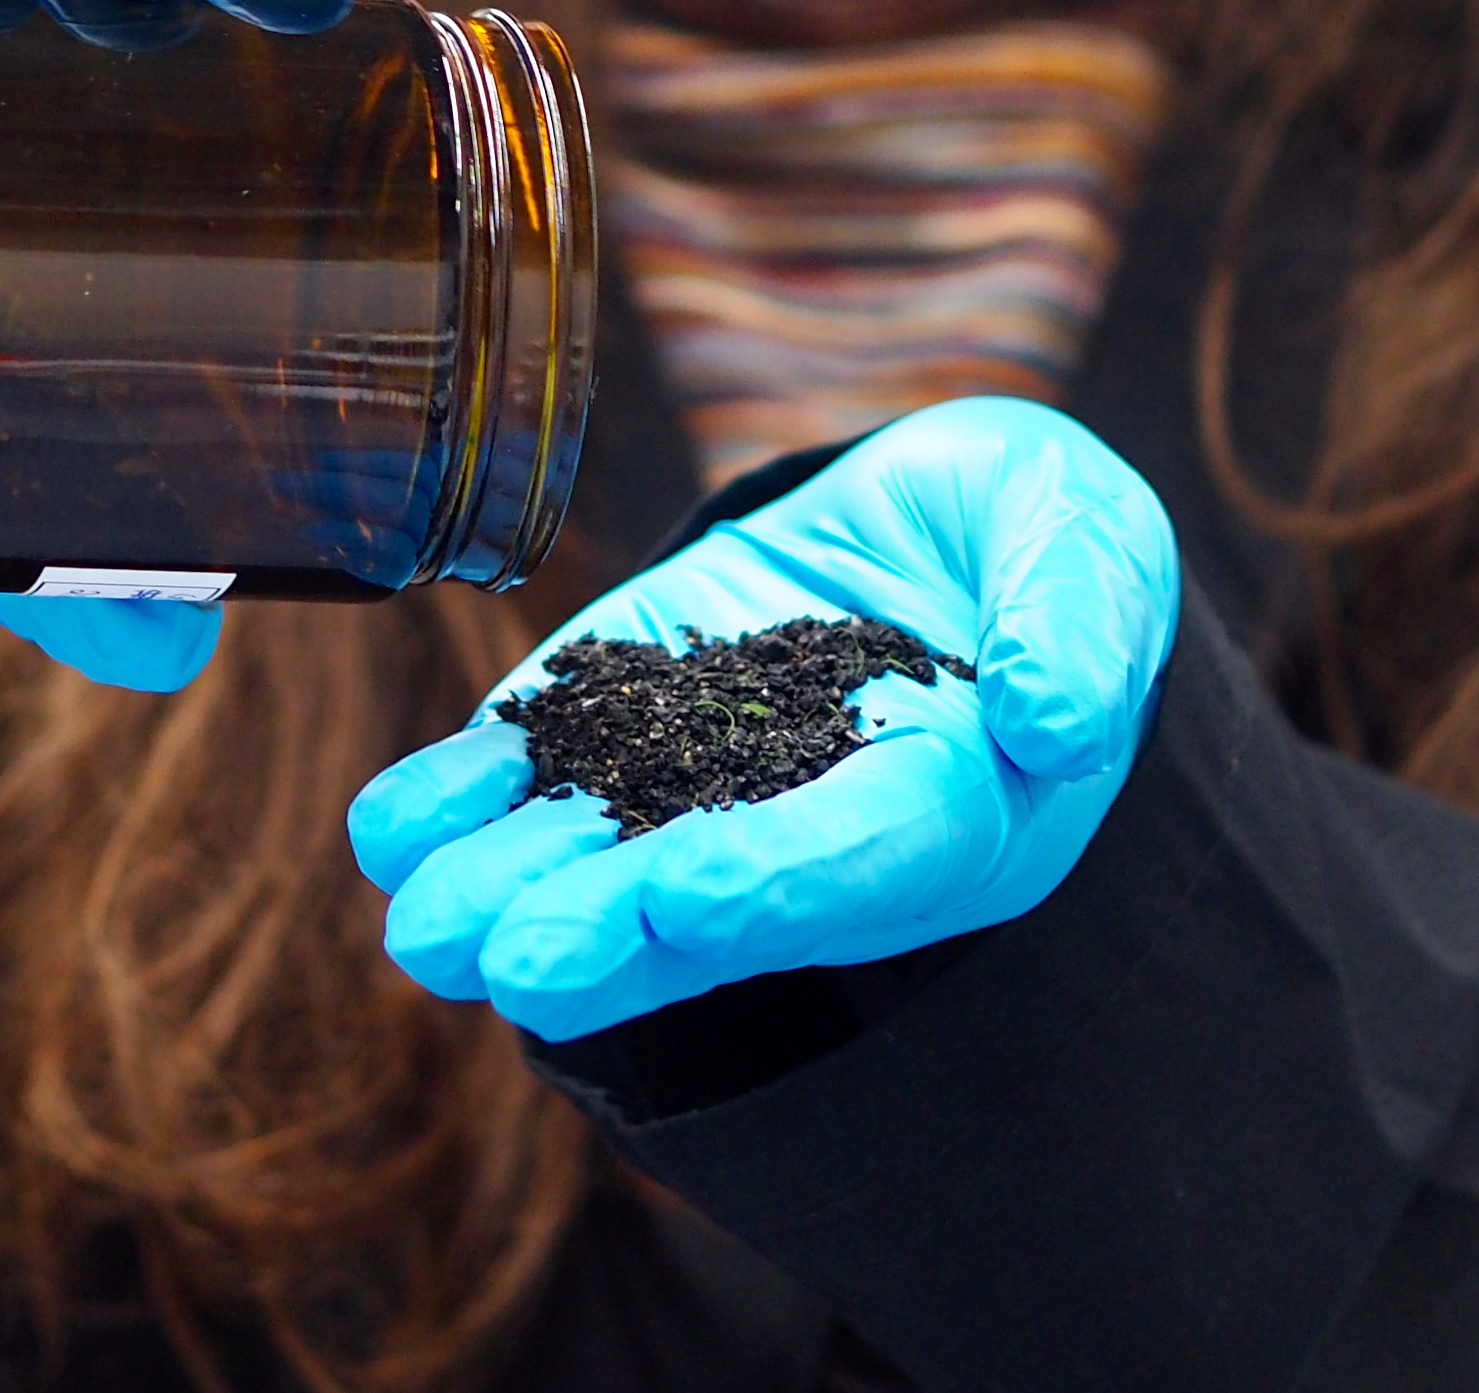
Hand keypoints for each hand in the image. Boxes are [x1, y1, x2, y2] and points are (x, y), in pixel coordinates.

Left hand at [346, 399, 1178, 1040]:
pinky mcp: (623, 714)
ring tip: (429, 929)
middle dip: (615, 930)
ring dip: (513, 894)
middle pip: (714, 898)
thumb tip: (1054, 714)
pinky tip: (391, 832)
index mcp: (953, 807)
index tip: (693, 896)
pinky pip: (538, 771)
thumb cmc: (1035, 539)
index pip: (866, 856)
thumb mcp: (1088, 544)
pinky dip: (463, 801)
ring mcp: (704, 777)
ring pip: (605, 856)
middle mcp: (814, 827)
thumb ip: (1078, 618)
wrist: (941, 516)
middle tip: (518, 962)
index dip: (782, 884)